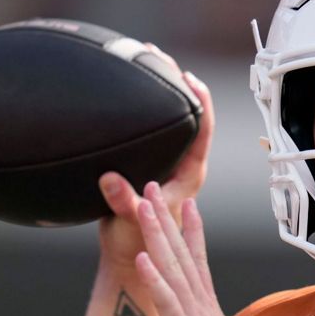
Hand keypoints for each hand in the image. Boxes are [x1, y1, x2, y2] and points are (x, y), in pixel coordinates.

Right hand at [97, 45, 213, 271]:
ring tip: (140, 60)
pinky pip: (150, 130)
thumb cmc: (140, 246)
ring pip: (170, 120)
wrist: (131, 261)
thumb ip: (124, 202)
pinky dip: (140, 108)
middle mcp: (183, 165)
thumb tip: (111, 179)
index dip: (200, 100)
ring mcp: (166, 165)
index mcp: (190, 174)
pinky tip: (122, 92)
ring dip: (158, 91)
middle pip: (189, 116)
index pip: (204, 128)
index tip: (187, 76)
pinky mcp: (149, 168)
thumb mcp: (131, 223)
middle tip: (154, 54)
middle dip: (174, 82)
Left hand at [133, 181, 259, 315]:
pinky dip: (154, 279)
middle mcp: (202, 306)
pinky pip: (167, 303)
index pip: (199, 261)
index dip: (191, 231)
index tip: (187, 204)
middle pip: (182, 254)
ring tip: (144, 207)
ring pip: (172, 269)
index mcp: (209, 310)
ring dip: (157, 236)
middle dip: (167, 219)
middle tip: (155, 187)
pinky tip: (143, 258)